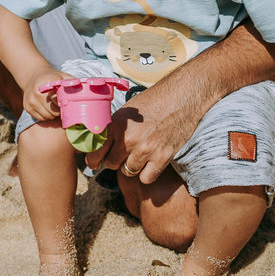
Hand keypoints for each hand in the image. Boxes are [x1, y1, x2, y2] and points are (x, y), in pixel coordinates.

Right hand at [21, 68, 67, 121]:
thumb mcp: (62, 76)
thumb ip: (72, 82)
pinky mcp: (27, 107)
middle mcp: (37, 93)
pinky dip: (46, 116)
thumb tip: (86, 88)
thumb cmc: (52, 77)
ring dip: (53, 114)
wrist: (33, 75)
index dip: (65, 103)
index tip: (68, 103)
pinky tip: (47, 108)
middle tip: (63, 106)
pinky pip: (41, 118)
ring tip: (55, 107)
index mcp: (47, 83)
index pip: (59, 100)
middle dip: (60, 111)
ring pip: (48, 117)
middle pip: (54, 111)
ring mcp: (30, 101)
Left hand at [85, 85, 202, 184]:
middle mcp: (129, 139)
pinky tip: (149, 163)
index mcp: (117, 125)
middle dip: (113, 161)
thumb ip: (113, 128)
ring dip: (130, 166)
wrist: (182, 97)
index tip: (93, 164)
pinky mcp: (162, 157)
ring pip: (127, 172)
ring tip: (137, 155)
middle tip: (121, 155)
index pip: (96, 151)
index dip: (92, 160)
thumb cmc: (154, 101)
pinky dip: (146, 173)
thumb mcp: (127, 110)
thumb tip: (99, 143)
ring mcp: (146, 150)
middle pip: (110, 163)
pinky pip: (145, 178)